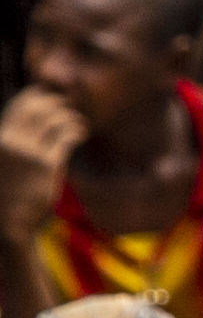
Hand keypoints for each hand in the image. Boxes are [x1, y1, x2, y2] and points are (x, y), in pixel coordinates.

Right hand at [0, 85, 77, 231]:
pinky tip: (81, 134)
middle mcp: (9, 141)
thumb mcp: (3, 162)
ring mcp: (26, 152)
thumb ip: (14, 142)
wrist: (7, 222)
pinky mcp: (45, 164)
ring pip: (54, 118)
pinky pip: (66, 136)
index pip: (17, 105)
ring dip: (71, 116)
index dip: (36, 95)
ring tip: (79, 123)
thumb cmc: (7, 193)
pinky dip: (76, 130)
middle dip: (57, 102)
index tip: (50, 95)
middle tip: (70, 107)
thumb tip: (30, 125)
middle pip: (37, 107)